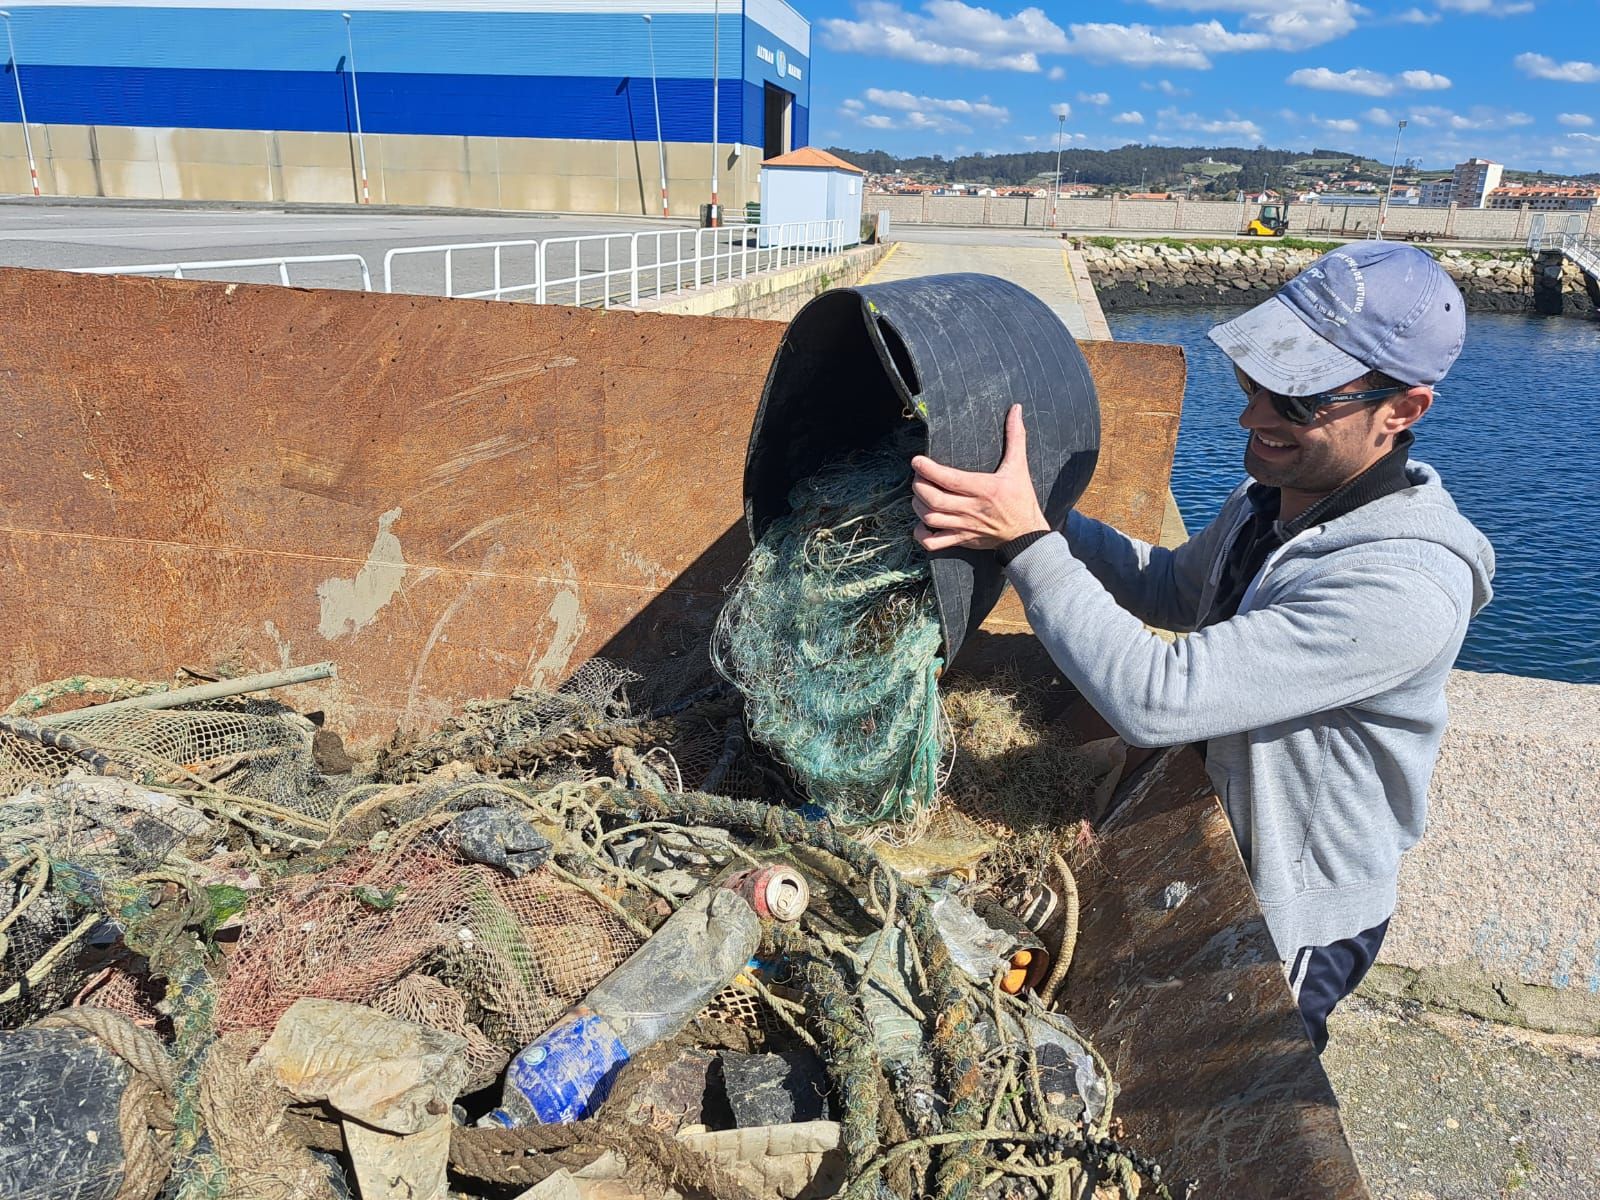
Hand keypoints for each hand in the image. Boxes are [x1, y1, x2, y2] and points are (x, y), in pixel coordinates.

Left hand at [911, 404, 1049, 551]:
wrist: (1027, 534)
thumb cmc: (1021, 498)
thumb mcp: (1019, 466)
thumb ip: (1015, 437)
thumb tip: (1016, 409)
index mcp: (983, 488)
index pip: (949, 479)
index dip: (928, 470)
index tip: (917, 461)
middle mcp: (971, 508)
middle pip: (934, 499)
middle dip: (919, 486)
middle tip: (918, 477)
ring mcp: (964, 526)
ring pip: (930, 518)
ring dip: (918, 506)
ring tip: (920, 495)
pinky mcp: (961, 540)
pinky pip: (934, 543)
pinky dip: (922, 534)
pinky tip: (923, 523)